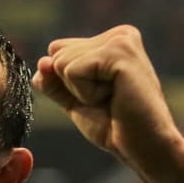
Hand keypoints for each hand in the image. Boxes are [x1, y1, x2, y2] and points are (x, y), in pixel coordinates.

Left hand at [32, 25, 183, 177]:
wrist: (143, 148)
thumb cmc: (115, 127)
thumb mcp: (75, 101)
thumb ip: (55, 82)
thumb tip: (41, 63)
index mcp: (111, 40)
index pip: (57, 51)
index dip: (68, 84)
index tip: (100, 96)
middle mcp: (119, 34)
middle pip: (57, 54)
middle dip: (73, 87)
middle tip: (108, 100)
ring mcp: (121, 40)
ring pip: (61, 62)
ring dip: (80, 92)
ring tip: (112, 99)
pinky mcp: (119, 52)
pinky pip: (72, 71)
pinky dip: (85, 94)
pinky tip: (114, 97)